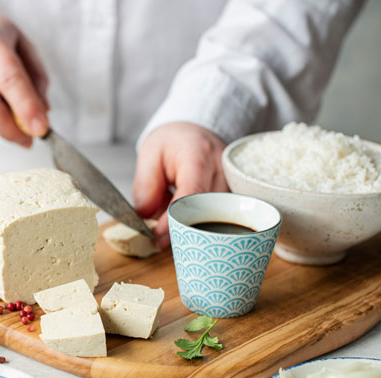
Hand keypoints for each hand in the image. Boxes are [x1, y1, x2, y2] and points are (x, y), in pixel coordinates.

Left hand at [132, 122, 227, 247]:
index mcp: (199, 156)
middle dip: (181, 230)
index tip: (156, 236)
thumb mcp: (150, 154)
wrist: (195, 133)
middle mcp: (222, 171)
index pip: (190, 195)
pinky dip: (200, 224)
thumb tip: (145, 216)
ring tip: (168, 226)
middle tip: (158, 241)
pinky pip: (219, 218)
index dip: (173, 220)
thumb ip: (146, 185)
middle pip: (206, 211)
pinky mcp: (235, 195)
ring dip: (190, 228)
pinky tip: (184, 221)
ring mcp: (233, 184)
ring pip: (215, 219)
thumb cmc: (172, 142)